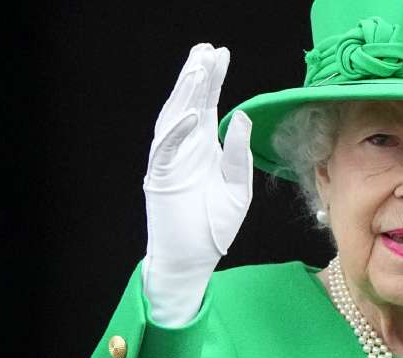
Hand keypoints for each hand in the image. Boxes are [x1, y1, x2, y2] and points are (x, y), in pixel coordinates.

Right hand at [141, 43, 253, 325]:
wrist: (193, 260)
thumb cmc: (214, 228)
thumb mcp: (237, 188)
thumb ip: (238, 155)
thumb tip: (242, 119)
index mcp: (205, 149)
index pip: (208, 107)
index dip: (213, 81)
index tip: (221, 55)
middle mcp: (186, 150)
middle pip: (189, 105)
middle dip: (197, 77)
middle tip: (206, 51)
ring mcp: (171, 162)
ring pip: (174, 120)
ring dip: (184, 95)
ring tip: (196, 69)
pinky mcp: (160, 179)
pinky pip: (167, 150)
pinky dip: (178, 132)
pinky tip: (193, 115)